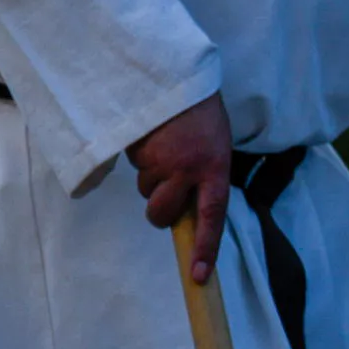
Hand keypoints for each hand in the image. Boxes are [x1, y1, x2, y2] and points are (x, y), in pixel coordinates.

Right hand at [126, 93, 231, 284]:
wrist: (176, 73)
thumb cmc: (200, 114)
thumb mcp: (215, 146)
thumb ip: (205, 176)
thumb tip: (189, 208)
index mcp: (215, 167)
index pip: (212, 215)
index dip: (206, 247)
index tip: (198, 276)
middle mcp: (188, 167)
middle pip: (162, 211)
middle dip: (158, 211)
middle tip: (163, 192)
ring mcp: (160, 157)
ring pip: (146, 188)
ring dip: (149, 176)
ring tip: (161, 146)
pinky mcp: (137, 147)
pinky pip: (134, 166)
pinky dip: (138, 156)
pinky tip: (150, 135)